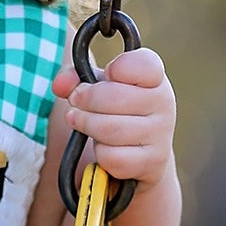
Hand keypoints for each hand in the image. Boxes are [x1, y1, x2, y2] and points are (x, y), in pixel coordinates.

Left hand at [53, 46, 175, 190]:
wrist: (141, 156)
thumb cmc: (116, 112)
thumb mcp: (97, 88)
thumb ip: (75, 78)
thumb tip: (61, 85)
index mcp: (154, 77)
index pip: (142, 63)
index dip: (116, 69)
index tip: (107, 75)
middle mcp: (164, 102)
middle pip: (113, 97)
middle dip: (85, 100)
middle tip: (75, 101)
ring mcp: (161, 134)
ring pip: (109, 129)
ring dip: (86, 125)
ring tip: (80, 121)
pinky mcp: (153, 162)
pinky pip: (112, 157)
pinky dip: (100, 154)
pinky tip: (102, 148)